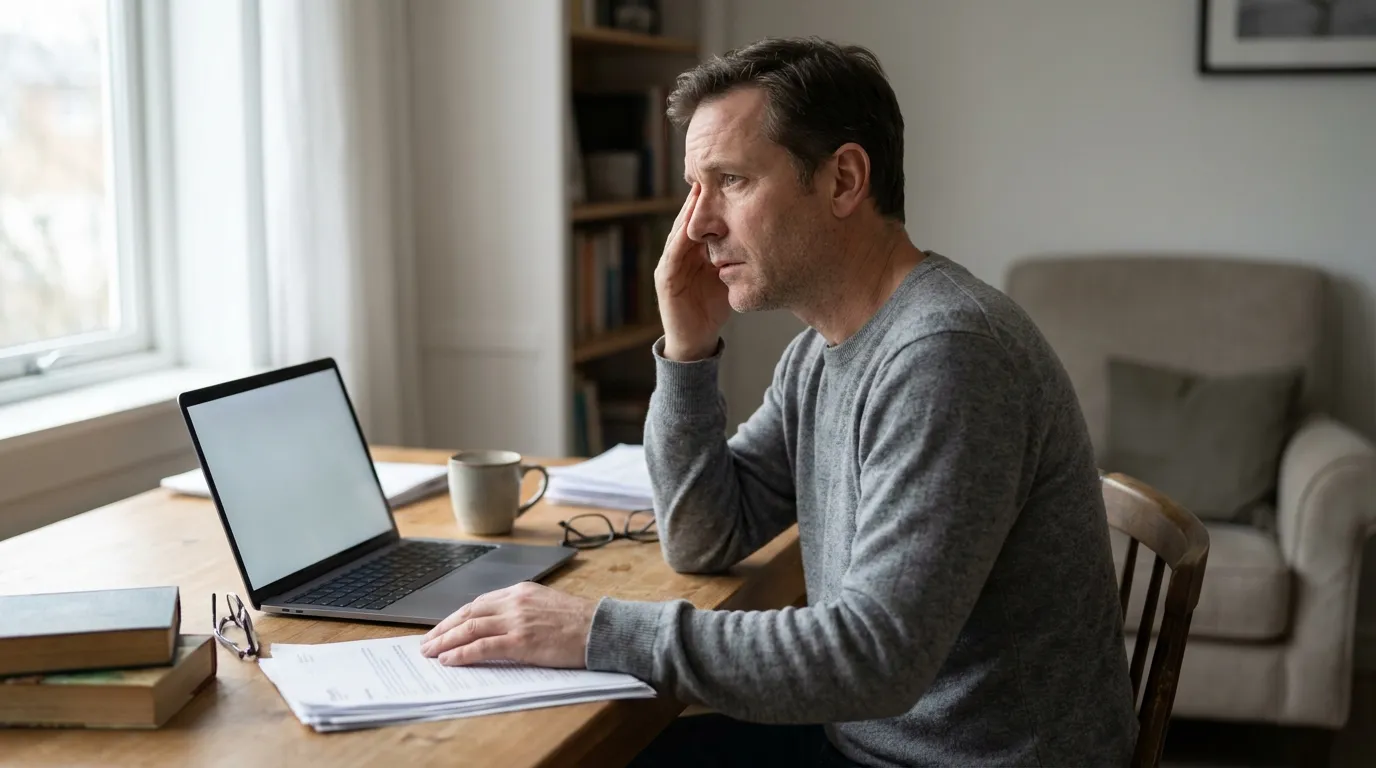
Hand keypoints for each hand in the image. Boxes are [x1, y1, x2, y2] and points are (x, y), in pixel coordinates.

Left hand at [418, 582, 596, 667]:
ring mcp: (517, 621)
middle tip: (426, 643)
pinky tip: (449, 660)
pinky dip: (462, 653)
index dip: (456, 617)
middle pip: (468, 613)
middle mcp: (515, 602)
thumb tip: (499, 624)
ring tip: (430, 652)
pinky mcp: (521, 641)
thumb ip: (522, 609)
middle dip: (443, 629)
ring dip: (445, 641)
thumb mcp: (546, 604)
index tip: (442, 628)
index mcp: (520, 591)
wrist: (600, 629)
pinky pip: (482, 647)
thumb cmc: (579, 622)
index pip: (478, 603)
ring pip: (470, 629)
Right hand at [654, 183, 730, 361]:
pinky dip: (681, 236)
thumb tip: (766, 233)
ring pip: (680, 230)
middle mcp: (681, 252)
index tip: (727, 176)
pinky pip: (674, 252)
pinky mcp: (666, 278)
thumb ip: (740, 254)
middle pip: (690, 218)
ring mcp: (670, 263)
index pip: (704, 218)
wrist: (697, 340)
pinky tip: (690, 224)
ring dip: (689, 211)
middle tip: (711, 172)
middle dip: (699, 196)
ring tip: (699, 190)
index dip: (713, 198)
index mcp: (696, 249)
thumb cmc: (714, 307)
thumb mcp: (730, 273)